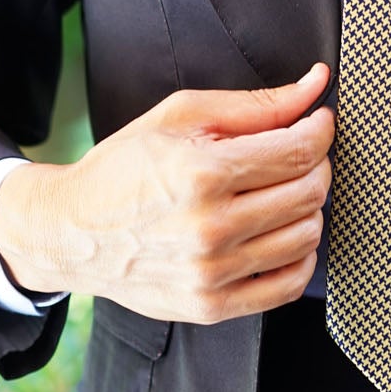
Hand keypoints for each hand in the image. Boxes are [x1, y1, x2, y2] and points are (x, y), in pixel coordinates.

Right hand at [0, 64, 333, 321]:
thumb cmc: (124, 169)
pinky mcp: (211, 306)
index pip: (297, 152)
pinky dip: (299, 259)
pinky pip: (288, 286)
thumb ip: (255, 105)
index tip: (316, 124)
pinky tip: (279, 236)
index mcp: (200, 173)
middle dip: (315, 167)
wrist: (72, 232)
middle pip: (308, 194)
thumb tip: (314, 86)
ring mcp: (211, 272)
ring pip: (306, 238)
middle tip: (297, 156)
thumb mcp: (179, 116)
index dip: (318, 132)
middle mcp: (209, 227)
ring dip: (308, 210)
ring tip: (282, 194)